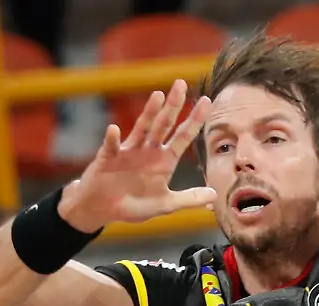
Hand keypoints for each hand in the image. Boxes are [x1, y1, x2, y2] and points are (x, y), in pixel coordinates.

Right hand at [58, 80, 216, 232]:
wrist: (103, 208)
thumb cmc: (133, 204)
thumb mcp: (165, 204)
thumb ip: (189, 199)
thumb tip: (214, 196)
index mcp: (164, 160)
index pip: (183, 137)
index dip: (194, 120)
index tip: (207, 101)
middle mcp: (148, 151)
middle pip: (164, 125)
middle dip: (173, 105)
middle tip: (182, 84)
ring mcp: (129, 152)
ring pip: (141, 128)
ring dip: (149, 113)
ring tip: (158, 96)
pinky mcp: (108, 158)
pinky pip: (111, 147)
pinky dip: (112, 139)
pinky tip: (114, 130)